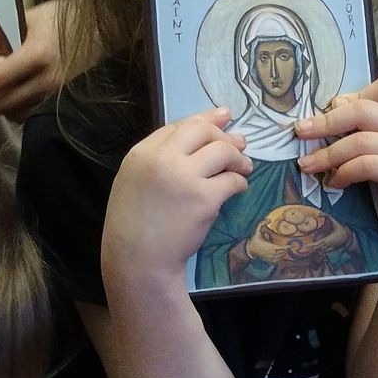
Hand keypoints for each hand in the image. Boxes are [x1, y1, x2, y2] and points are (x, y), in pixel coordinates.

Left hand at [0, 1, 63, 118]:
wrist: (104, 30)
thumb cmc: (67, 18)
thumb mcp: (36, 15)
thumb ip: (10, 29)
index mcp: (36, 55)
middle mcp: (47, 79)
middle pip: (5, 104)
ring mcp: (58, 93)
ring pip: (20, 114)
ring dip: (8, 107)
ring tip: (3, 95)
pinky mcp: (66, 101)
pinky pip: (36, 114)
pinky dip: (24, 110)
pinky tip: (22, 98)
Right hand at [102, 106, 250, 295]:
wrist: (137, 261)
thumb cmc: (133, 225)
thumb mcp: (134, 182)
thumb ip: (158, 159)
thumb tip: (197, 139)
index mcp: (141, 153)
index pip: (179, 125)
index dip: (205, 119)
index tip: (224, 116)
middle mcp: (162, 159)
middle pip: (202, 130)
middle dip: (224, 135)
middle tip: (238, 145)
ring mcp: (184, 178)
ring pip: (222, 151)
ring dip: (238, 157)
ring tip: (244, 167)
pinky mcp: (204, 199)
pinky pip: (232, 181)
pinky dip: (240, 182)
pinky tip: (239, 188)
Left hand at [295, 76, 377, 249]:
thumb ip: (365, 130)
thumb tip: (332, 107)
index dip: (351, 96)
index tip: (328, 112)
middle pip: (363, 110)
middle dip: (326, 122)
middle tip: (300, 133)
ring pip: (361, 140)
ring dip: (328, 154)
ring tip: (307, 165)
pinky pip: (368, 165)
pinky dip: (344, 173)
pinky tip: (334, 183)